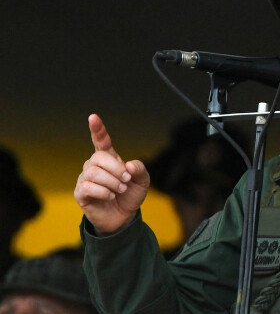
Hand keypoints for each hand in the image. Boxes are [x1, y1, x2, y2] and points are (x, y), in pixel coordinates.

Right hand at [74, 114, 149, 233]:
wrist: (124, 217)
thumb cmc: (131, 195)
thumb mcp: (143, 181)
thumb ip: (140, 169)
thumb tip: (128, 165)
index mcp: (109, 158)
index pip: (101, 141)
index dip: (98, 129)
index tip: (93, 117)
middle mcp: (94, 165)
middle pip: (99, 157)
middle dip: (116, 169)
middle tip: (126, 181)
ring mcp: (85, 178)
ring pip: (94, 172)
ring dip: (112, 183)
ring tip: (119, 190)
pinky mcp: (80, 192)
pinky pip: (88, 187)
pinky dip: (103, 192)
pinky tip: (109, 197)